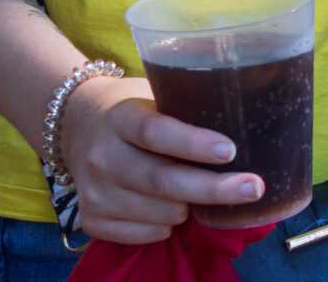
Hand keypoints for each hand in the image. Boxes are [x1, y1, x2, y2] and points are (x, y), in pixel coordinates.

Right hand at [59, 75, 266, 244]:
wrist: (75, 122)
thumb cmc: (132, 107)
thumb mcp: (153, 93)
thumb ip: (185, 107)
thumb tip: (249, 118)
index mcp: (120, 116)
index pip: (155, 132)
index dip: (193, 144)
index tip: (230, 151)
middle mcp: (101, 154)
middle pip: (160, 180)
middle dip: (212, 189)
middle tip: (252, 187)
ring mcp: (92, 190)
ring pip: (155, 213)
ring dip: (188, 209)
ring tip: (200, 193)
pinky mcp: (89, 216)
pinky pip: (138, 234)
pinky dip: (163, 228)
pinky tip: (171, 211)